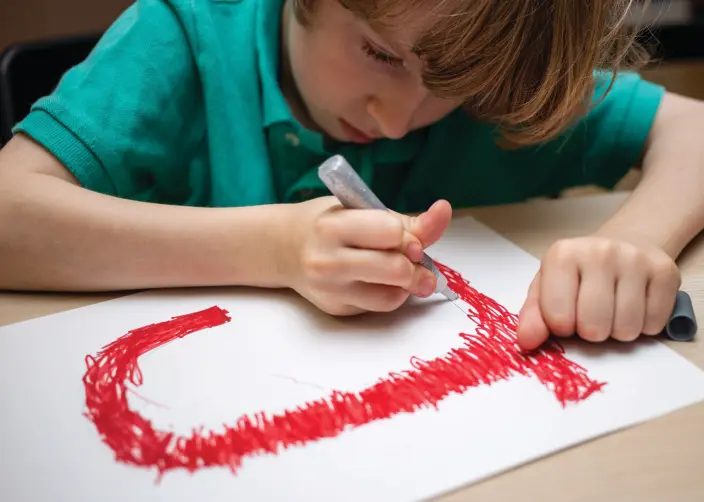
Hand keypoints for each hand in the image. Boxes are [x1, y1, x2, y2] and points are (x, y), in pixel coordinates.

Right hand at [285, 196, 451, 315]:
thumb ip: (403, 220)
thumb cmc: (327, 223)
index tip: (406, 237)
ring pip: (393, 295)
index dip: (407, 236)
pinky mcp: (337, 308)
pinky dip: (393, 294)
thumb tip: (443, 212)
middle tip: (412, 257)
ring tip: (401, 270)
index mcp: (333, 226)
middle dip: (414, 264)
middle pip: (396, 269)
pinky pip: (382, 306)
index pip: (391, 233)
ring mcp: (331, 289)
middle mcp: (328, 261)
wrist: (283, 248)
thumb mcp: (358, 210)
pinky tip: (382, 281)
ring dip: (407, 283)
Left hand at [516, 236, 680, 349]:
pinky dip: (644, 325)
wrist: (623, 244)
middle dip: (591, 331)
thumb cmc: (578, 274)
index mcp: (562, 255)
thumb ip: (533, 317)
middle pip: (594, 327)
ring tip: (613, 309)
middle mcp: (600, 251)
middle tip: (591, 314)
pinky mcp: (665, 271)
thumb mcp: (547, 290)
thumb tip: (526, 342)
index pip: (558, 319)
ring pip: (626, 329)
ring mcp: (635, 259)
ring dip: (618, 330)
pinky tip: (636, 304)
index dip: (562, 327)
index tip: (566, 314)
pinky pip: (653, 325)